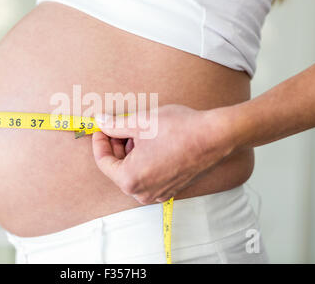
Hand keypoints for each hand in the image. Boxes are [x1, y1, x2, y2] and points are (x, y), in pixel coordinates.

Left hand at [92, 104, 234, 204]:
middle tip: (117, 125)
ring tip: (138, 131)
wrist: (214, 136)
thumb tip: (100, 122)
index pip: (103, 162)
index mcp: (130, 180)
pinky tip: (151, 141)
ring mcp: (158, 193)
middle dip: (115, 146)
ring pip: (133, 171)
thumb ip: (114, 125)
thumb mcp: (139, 122)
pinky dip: (144, 160)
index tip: (101, 127)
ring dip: (130, 152)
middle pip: (118, 168)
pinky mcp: (171, 188)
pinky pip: (148, 175)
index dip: (99, 141)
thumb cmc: (177, 129)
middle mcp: (142, 192)